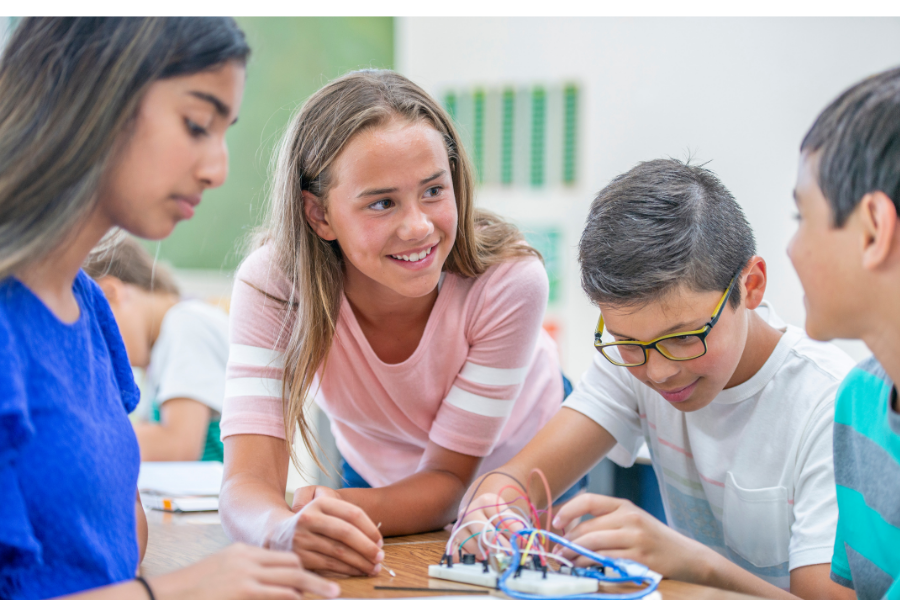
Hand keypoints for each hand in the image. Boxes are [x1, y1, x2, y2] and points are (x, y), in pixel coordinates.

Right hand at [150, 542, 339, 599]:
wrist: (164, 595)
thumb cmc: (193, 590)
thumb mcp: (222, 573)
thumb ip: (246, 574)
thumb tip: (273, 586)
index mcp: (243, 553)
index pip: (283, 557)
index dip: (303, 569)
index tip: (318, 578)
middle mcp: (247, 560)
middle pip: (292, 566)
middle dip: (314, 579)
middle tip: (335, 590)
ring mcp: (245, 577)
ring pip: (290, 581)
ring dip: (311, 590)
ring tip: (332, 595)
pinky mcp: (243, 593)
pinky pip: (277, 594)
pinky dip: (292, 598)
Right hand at [272, 485, 383, 576]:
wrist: (277, 532)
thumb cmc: (313, 522)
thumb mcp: (325, 511)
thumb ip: (347, 518)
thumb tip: (376, 540)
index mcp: (320, 502)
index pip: (353, 513)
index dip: (370, 529)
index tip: (381, 541)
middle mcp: (309, 518)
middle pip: (346, 533)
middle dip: (367, 547)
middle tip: (381, 558)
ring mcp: (302, 537)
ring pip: (339, 552)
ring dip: (360, 562)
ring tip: (373, 568)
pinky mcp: (299, 556)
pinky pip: (329, 565)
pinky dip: (347, 570)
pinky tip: (357, 571)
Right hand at [453, 493, 527, 559]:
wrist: (481, 513)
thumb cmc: (499, 518)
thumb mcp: (510, 517)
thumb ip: (517, 530)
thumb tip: (524, 547)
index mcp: (487, 501)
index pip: (501, 520)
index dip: (514, 535)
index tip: (523, 546)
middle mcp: (469, 511)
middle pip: (485, 534)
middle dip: (501, 548)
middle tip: (511, 557)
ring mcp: (459, 525)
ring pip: (474, 546)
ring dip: (487, 555)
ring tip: (497, 556)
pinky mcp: (453, 539)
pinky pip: (460, 554)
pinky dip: (472, 560)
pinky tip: (483, 558)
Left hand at [551, 494, 713, 581]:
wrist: (688, 556)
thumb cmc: (654, 540)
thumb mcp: (632, 521)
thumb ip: (606, 521)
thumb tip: (571, 530)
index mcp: (624, 505)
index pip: (588, 500)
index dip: (568, 510)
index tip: (556, 522)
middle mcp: (629, 518)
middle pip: (587, 528)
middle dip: (567, 541)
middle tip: (557, 552)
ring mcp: (635, 538)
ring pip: (593, 545)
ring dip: (574, 555)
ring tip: (566, 561)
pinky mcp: (639, 558)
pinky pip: (606, 561)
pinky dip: (590, 566)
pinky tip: (584, 569)